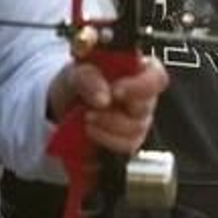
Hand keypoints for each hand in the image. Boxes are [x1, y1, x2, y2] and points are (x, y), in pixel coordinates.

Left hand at [47, 57, 169, 153]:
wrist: (61, 110)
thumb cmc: (78, 84)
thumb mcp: (75, 74)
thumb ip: (88, 78)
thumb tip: (104, 99)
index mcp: (137, 71)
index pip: (157, 77)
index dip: (141, 85)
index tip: (116, 91)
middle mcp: (143, 96)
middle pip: (146, 105)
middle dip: (117, 107)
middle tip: (93, 106)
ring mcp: (139, 120)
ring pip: (136, 127)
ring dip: (107, 123)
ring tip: (86, 116)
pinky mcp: (131, 141)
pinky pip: (127, 145)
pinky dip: (105, 138)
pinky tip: (90, 130)